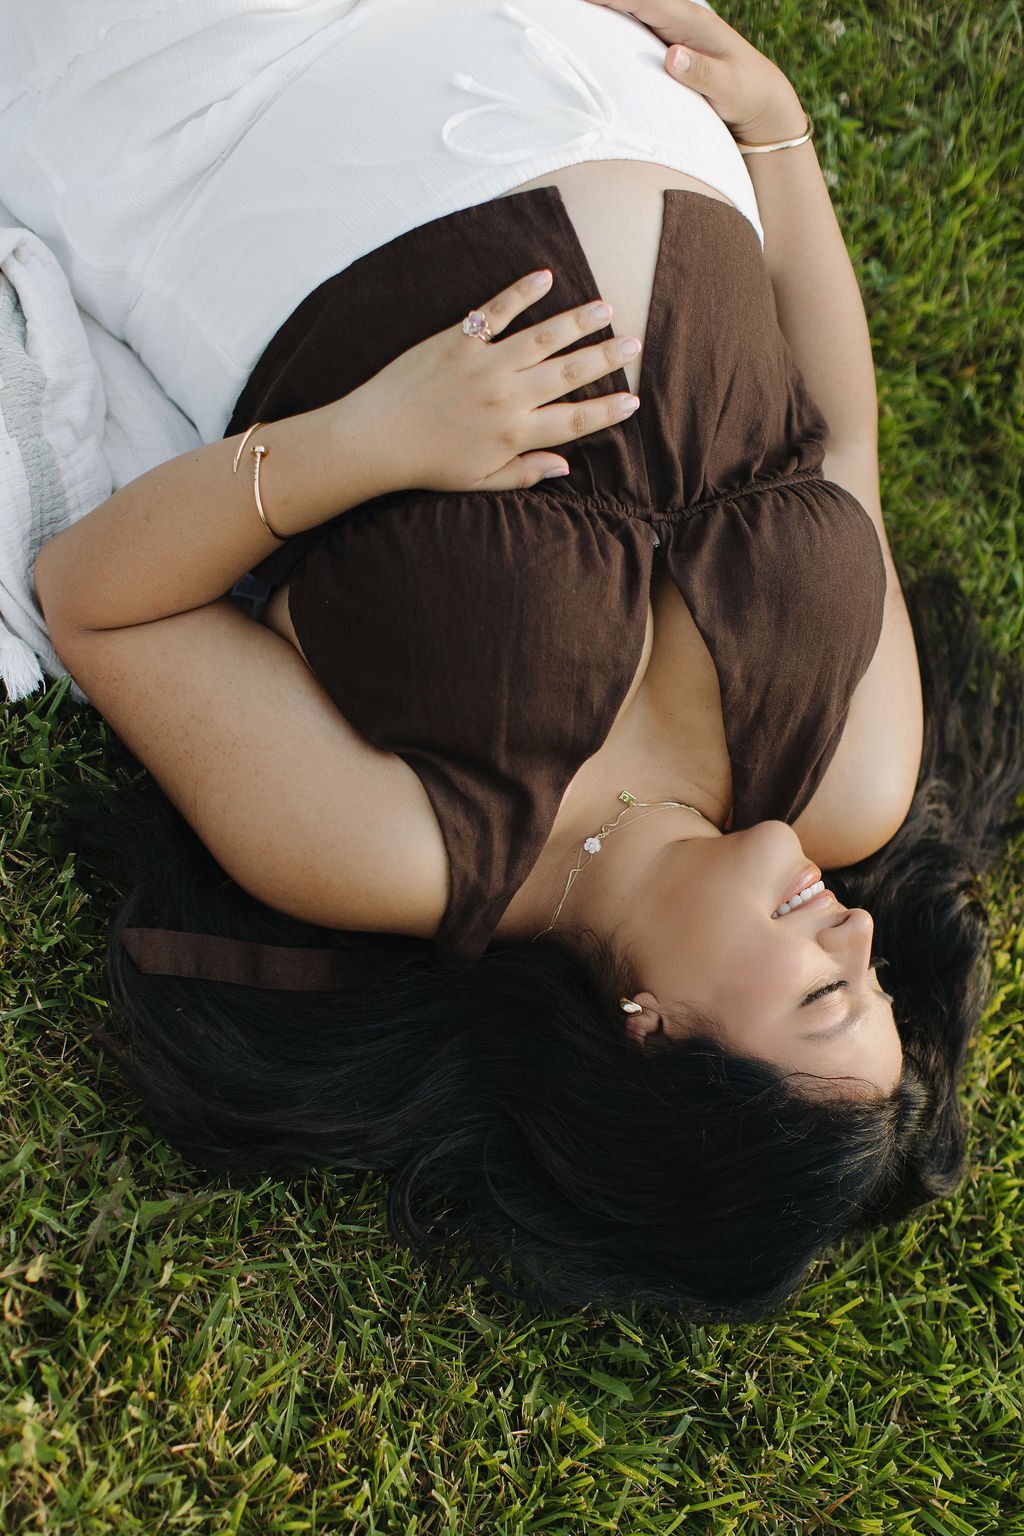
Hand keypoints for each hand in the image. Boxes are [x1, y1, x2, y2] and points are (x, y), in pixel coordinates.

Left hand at [353, 270, 640, 493]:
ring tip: (606, 307)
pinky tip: (546, 277)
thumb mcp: (479, 482)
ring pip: (542, 337)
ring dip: (578, 321)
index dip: (607, 411)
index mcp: (513, 435)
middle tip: (634, 343)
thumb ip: (524, 473)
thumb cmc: (427, 465)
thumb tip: (565, 467)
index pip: (574, 421)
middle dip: (606, 358)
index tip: (634, 399)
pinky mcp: (458, 340)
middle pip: (568, 374)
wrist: (376, 438)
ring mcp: (483, 365)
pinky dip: (521, 292)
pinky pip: (496, 311)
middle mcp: (506, 397)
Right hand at [580, 0, 804, 144]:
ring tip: (569, 8)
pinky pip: (632, 22)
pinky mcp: (665, 42)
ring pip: (629, 7)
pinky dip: (611, 16)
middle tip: (563, 2)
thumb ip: (702, 73)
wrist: (761, 98)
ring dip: (602, 4)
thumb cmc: (746, 94)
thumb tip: (672, 56)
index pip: (644, 0)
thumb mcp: (728, 88)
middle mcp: (678, 17)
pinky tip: (590, 19)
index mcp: (690, 21)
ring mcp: (670, 28)